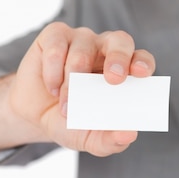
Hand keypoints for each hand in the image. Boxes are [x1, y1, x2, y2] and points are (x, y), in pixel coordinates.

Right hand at [9, 23, 154, 155]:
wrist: (35, 116)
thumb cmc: (71, 122)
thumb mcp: (90, 138)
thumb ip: (110, 141)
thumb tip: (129, 135)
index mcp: (124, 71)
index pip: (142, 60)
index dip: (143, 63)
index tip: (142, 74)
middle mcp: (106, 50)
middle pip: (120, 41)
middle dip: (119, 57)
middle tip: (114, 79)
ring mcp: (82, 40)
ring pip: (83, 50)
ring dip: (72, 81)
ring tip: (66, 106)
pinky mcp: (56, 35)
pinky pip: (57, 48)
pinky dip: (53, 72)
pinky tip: (52, 88)